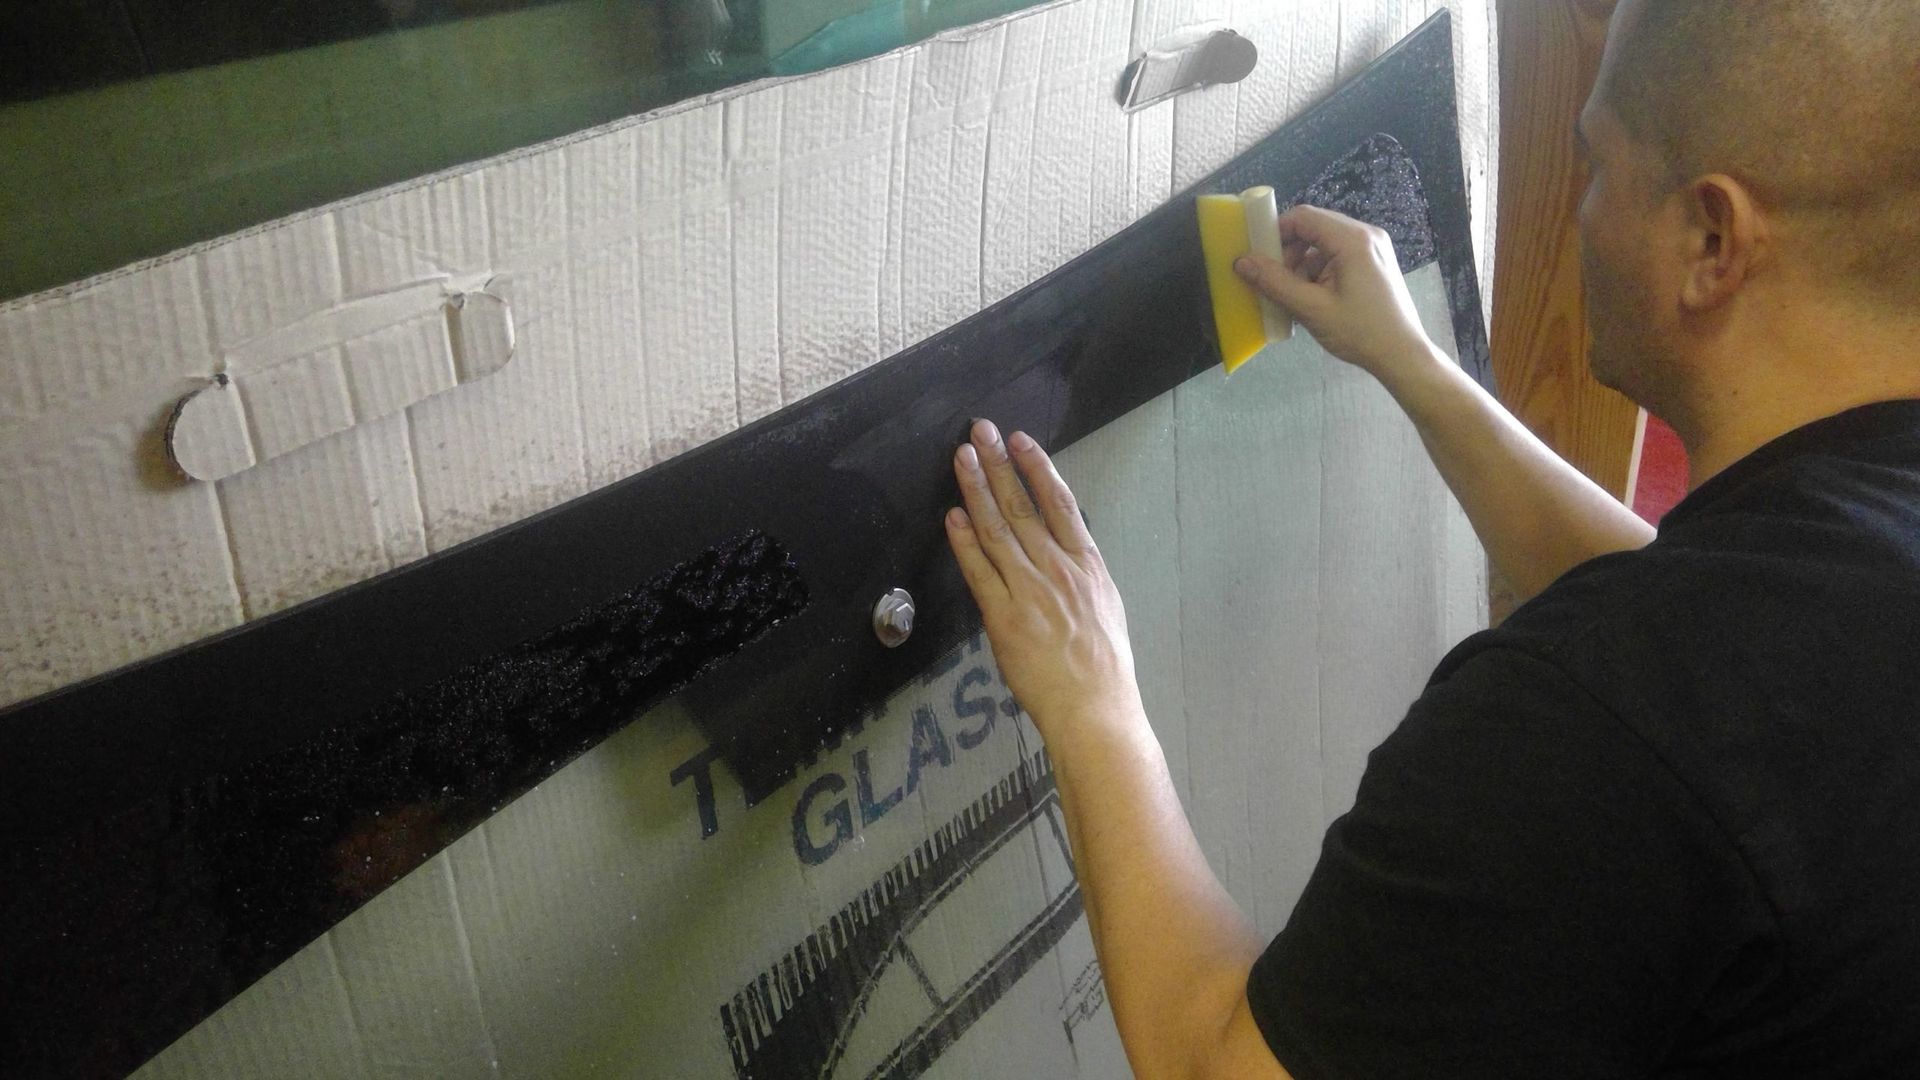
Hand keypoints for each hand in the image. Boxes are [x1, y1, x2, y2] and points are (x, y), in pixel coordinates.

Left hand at [945, 420, 1144, 736]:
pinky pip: (979, 571)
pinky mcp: (1004, 617)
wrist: (1094, 707)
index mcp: (1087, 565)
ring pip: (997, 529)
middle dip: (999, 465)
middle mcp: (1058, 570)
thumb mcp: (1106, 608)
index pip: (1060, 503)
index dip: (1038, 467)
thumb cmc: (1104, 667)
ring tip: (962, 459)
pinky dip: (964, 541)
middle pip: (1023, 506)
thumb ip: (1081, 576)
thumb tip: (1066, 555)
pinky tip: (953, 515)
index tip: (1021, 441)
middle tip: (980, 432)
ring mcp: (1029, 591)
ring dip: (977, 490)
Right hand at [1234, 204, 1444, 381]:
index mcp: (1353, 240)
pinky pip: (1338, 255)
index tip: (1257, 256)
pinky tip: (1312, 296)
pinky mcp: (1374, 262)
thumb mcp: (1311, 309)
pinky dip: (1319, 270)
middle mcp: (1366, 235)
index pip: (1304, 217)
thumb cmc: (1360, 332)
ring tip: (1293, 293)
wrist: (1402, 355)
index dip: (1276, 231)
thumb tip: (1241, 262)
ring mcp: (1373, 248)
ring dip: (1302, 262)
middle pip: (1314, 227)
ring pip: (1324, 242)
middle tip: (1273, 279)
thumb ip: (1274, 283)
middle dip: (1288, 250)